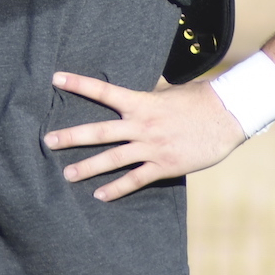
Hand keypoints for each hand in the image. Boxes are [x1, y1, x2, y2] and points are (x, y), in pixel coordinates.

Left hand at [43, 71, 246, 200]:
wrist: (227, 116)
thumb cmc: (198, 99)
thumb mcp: (168, 91)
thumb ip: (147, 93)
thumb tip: (132, 88)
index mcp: (142, 102)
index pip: (104, 91)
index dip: (78, 84)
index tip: (55, 78)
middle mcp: (142, 125)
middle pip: (100, 131)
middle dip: (71, 136)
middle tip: (47, 142)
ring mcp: (152, 147)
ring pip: (113, 159)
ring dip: (87, 167)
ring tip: (67, 174)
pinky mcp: (165, 166)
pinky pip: (135, 180)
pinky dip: (117, 189)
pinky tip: (100, 195)